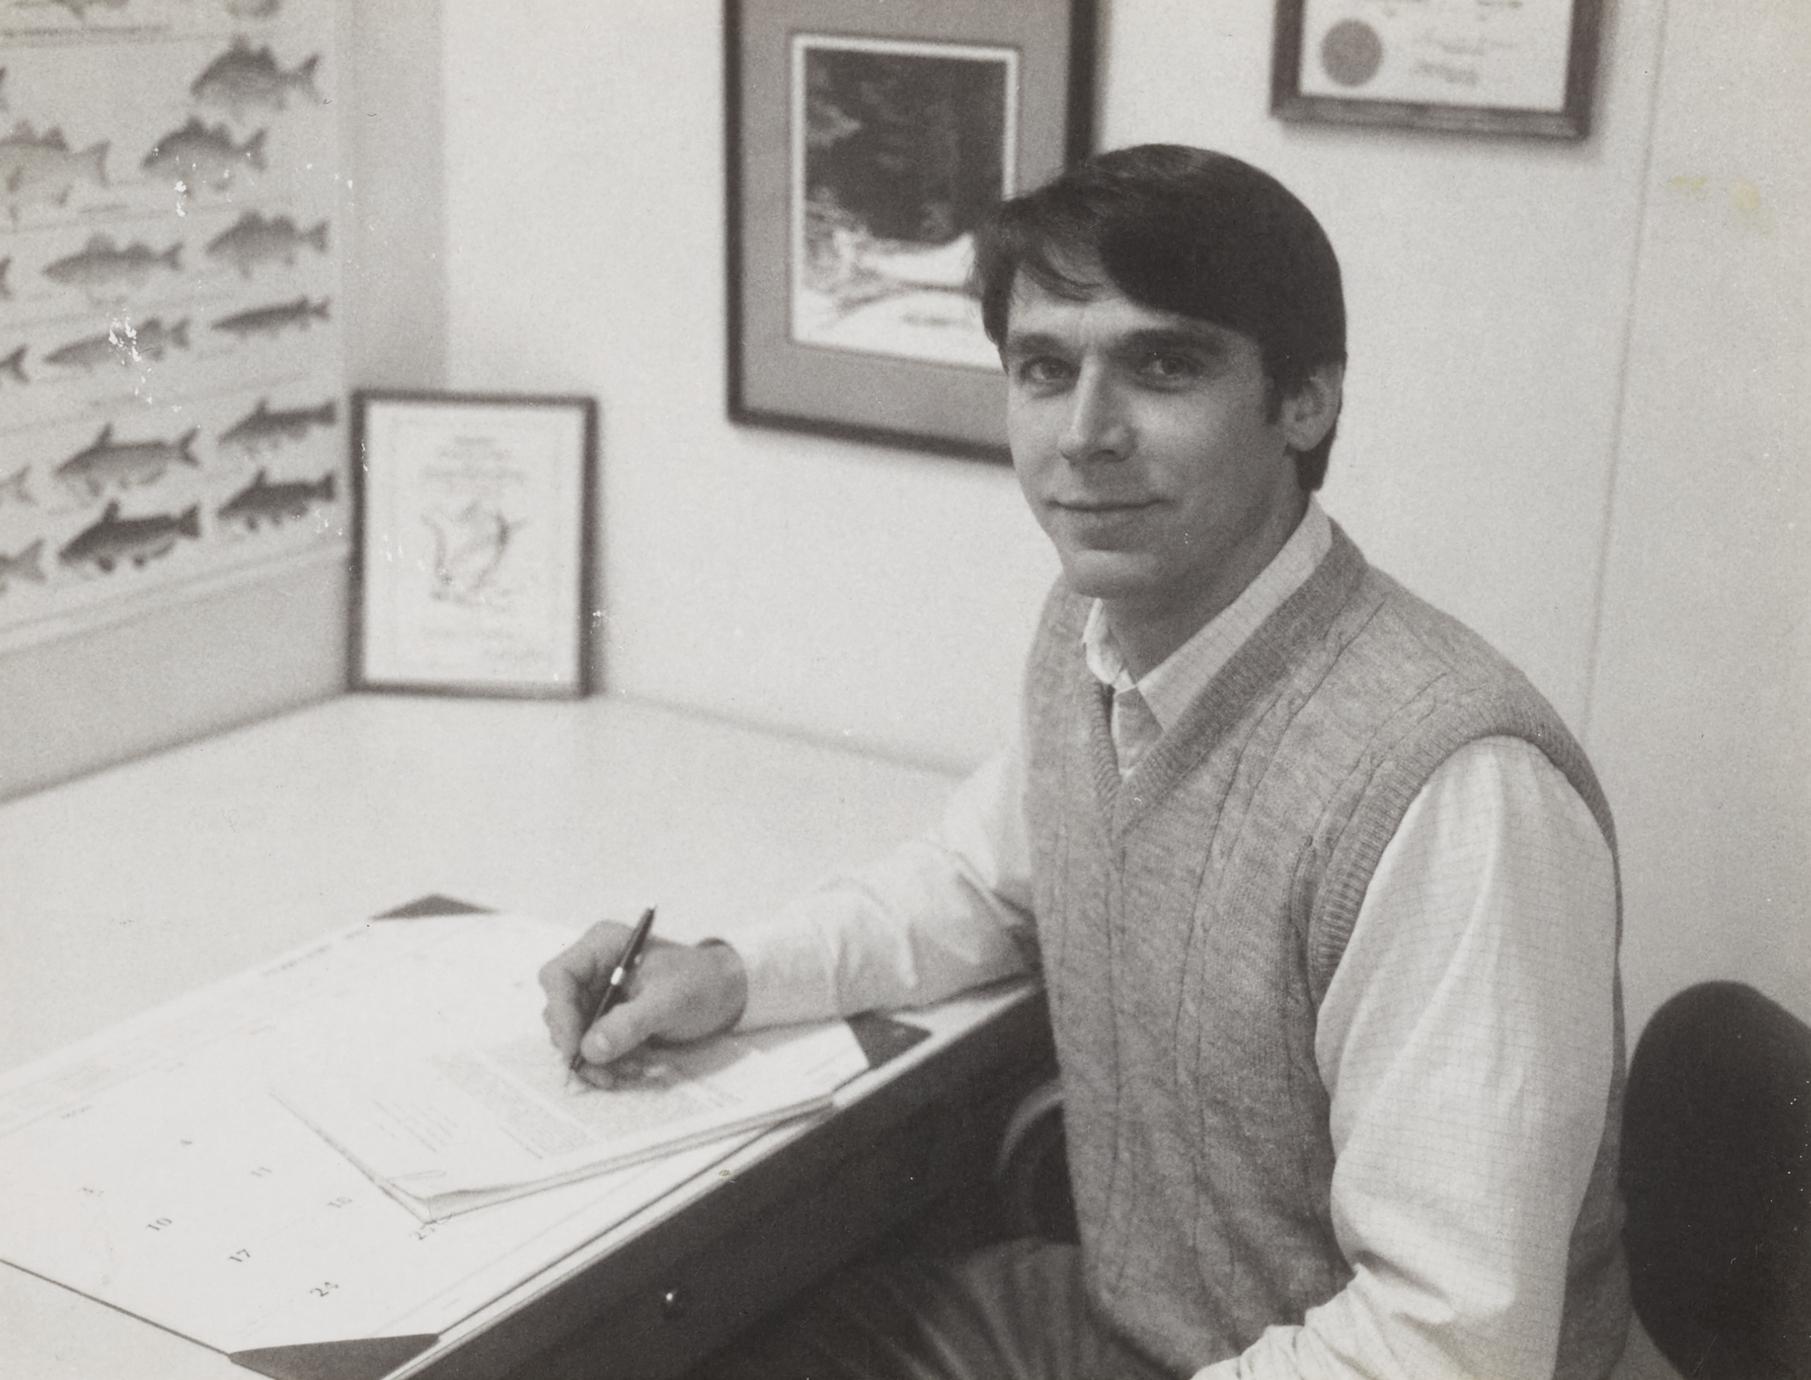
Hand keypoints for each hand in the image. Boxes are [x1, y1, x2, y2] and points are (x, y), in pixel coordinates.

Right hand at [538, 920, 747, 1085]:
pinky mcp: (607, 1015)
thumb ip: (629, 1023)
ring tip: (626, 1073)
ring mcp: (598, 992)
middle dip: (578, 1045)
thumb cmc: (701, 983)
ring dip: (593, 1059)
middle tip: (602, 1074)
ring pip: (573, 1032)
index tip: (574, 1049)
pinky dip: (605, 1061)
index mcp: (603, 945)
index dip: (561, 1014)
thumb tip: (589, 1049)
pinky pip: (591, 1043)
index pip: (559, 977)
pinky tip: (630, 1068)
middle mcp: (593, 966)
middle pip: (560, 1009)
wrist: (726, 991)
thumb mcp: (669, 1001)